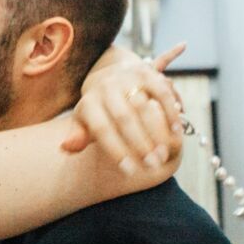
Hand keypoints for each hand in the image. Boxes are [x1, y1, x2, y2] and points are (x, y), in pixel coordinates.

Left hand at [64, 44, 186, 172]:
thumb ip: (79, 136)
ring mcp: (127, 77)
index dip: (116, 150)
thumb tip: (66, 148)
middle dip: (139, 144)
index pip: (101, 128)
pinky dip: (171, 112)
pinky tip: (176, 132)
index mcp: (89, 102)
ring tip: (164, 154)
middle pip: (123, 118)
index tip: (129, 170)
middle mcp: (106, 87)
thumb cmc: (98, 110)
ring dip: (157, 131)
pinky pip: (162, 92)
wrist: (108, 75)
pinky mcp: (147, 72)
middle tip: (152, 165)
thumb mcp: (84, 122)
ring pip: (144, 106)